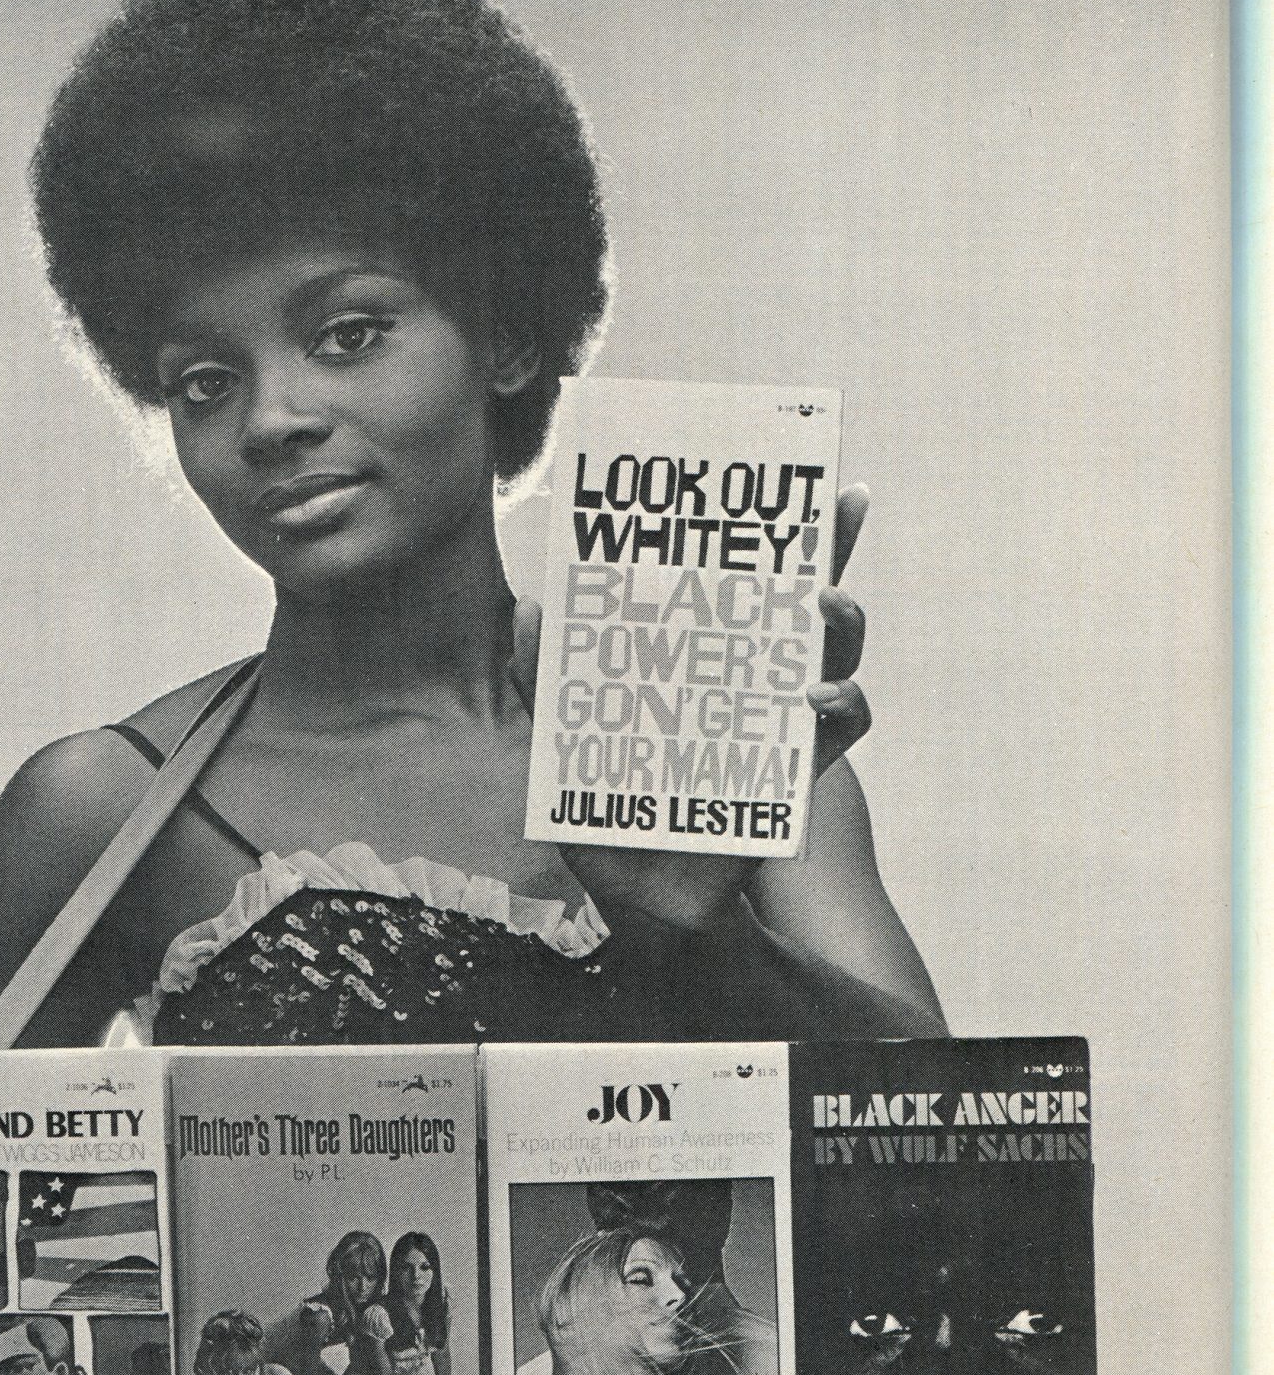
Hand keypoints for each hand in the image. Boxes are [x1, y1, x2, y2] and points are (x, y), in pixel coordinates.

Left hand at [512, 486, 874, 931]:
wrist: (639, 900)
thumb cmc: (608, 817)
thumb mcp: (566, 745)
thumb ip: (548, 683)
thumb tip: (532, 609)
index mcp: (701, 659)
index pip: (741, 584)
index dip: (772, 531)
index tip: (797, 474)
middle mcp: (749, 681)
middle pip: (804, 598)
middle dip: (830, 546)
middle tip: (841, 503)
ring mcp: (779, 722)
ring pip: (836, 652)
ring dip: (841, 619)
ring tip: (824, 600)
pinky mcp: (797, 772)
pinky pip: (842, 728)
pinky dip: (838, 707)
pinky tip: (812, 700)